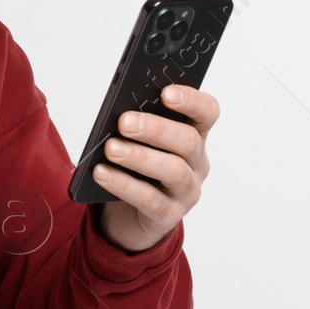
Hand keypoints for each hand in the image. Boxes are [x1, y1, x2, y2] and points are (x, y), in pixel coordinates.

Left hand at [92, 85, 218, 252]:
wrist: (127, 215)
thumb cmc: (134, 167)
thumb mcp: (137, 141)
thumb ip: (135, 124)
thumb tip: (118, 110)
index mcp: (193, 135)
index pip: (207, 112)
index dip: (192, 100)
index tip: (166, 93)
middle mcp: (196, 163)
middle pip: (188, 141)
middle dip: (156, 129)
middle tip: (124, 122)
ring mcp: (186, 191)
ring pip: (173, 171)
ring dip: (139, 157)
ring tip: (110, 148)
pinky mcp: (168, 216)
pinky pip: (150, 199)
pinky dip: (123, 185)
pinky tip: (101, 173)